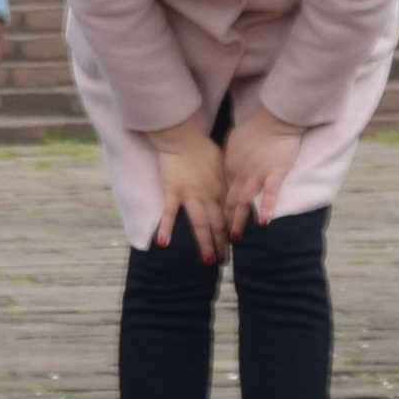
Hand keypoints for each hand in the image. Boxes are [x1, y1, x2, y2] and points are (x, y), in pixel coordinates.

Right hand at [142, 117, 230, 259]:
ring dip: (204, 243)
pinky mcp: (172, 192)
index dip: (231, 232)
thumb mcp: (223, 166)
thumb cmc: (204, 149)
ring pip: (200, 224)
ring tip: (207, 261)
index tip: (233, 245)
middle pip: (217, 224)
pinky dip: (166, 227)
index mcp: (220, 190)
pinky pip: (170, 213)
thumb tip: (234, 196)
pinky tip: (163, 243)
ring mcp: (189, 196)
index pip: (228, 216)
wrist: (183, 137)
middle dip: (221, 244)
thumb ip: (227, 183)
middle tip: (223, 262)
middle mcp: (207, 196)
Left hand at [220, 103, 305, 234]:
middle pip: (230, 202)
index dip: (218, 212)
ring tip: (235, 238)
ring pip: (245, 201)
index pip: (222, 195)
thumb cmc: (254, 128)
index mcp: (230, 168)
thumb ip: (230, 160)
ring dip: (239, 221)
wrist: (274, 118)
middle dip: (224, 223)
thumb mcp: (234, 144)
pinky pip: (270, 192)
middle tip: (221, 241)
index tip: (215, 228)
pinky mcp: (275, 173)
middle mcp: (240, 174)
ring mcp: (257, 174)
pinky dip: (266, 206)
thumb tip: (227, 171)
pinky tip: (264, 221)